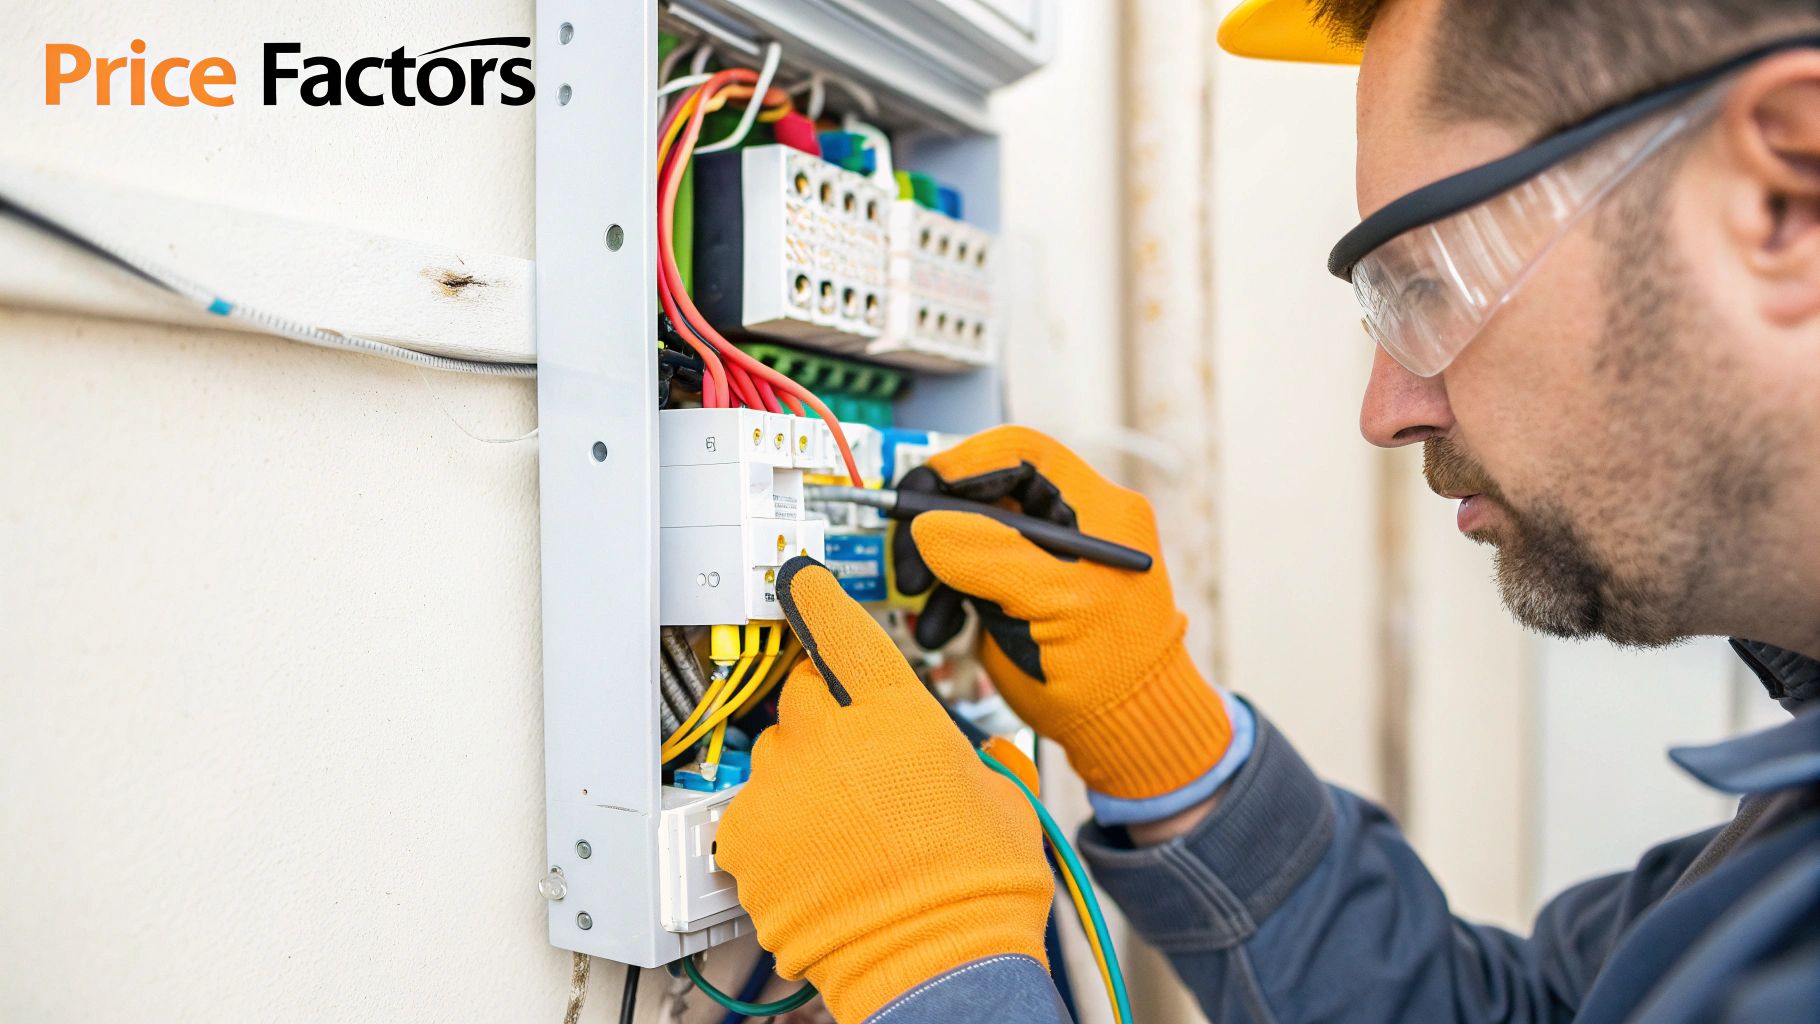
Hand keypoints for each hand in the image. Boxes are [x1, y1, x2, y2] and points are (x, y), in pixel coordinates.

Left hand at [716, 558, 1052, 1022]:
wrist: (936, 965)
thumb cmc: (978, 889)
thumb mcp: (1004, 799)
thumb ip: (975, 756)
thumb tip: (977, 753)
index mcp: (897, 713)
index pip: (841, 628)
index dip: (817, 597)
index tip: (798, 578)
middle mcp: (830, 737)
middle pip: (806, 695)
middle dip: (828, 721)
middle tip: (862, 771)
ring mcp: (782, 787)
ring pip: (775, 756)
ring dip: (800, 778)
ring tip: (843, 831)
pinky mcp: (747, 838)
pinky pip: (750, 814)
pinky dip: (773, 833)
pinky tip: (815, 863)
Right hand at [894, 425, 1231, 800]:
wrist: (1124, 729)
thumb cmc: (1116, 669)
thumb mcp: (1056, 604)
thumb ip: (991, 556)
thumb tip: (926, 524)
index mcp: (1093, 508)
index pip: (1021, 454)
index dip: (967, 467)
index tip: (925, 499)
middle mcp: (1064, 522)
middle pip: (983, 490)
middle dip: (937, 521)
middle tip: (909, 557)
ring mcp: (1036, 556)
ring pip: (963, 532)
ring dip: (932, 565)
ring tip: (919, 600)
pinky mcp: (1013, 589)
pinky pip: (963, 574)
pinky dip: (942, 598)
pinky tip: (937, 629)